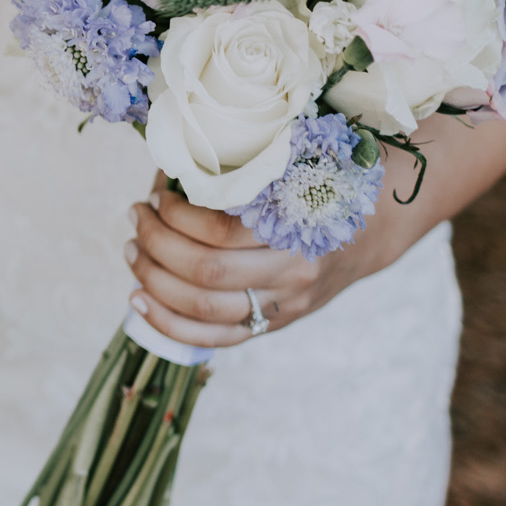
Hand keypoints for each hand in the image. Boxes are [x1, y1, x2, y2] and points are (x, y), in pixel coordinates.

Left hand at [124, 180, 365, 346]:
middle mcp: (292, 273)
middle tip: (136, 217)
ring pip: (203, 307)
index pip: (222, 231)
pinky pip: (214, 338)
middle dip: (157, 243)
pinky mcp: (272, 326)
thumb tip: (170, 169)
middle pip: (206, 271)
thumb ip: (244, 169)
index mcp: (298, 227)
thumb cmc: (321, 187)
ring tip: (132, 251)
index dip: (177, 216)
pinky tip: (138, 300)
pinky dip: (169, 323)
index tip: (156, 196)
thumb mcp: (294, 167)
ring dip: (153, 279)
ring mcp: (283, 306)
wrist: (373, 231)